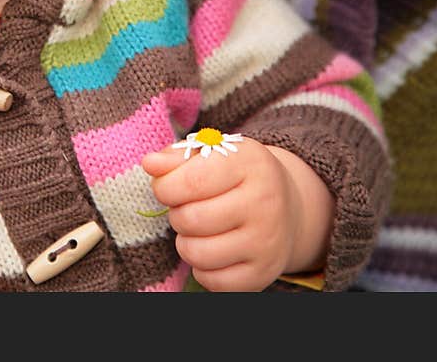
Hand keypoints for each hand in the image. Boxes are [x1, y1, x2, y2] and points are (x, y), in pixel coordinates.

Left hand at [141, 137, 305, 290]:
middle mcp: (264, 202)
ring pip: (197, 254)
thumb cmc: (236, 176)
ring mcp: (267, 241)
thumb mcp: (211, 154)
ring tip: (198, 229)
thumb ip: (176, 157)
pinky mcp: (265, 273)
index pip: (190, 181)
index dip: (165, 187)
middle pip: (190, 219)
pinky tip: (212, 250)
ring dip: (186, 243)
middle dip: (177, 214)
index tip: (166, 187)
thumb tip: (150, 164)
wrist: (286, 206)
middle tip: (188, 208)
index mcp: (249, 163)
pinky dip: (203, 269)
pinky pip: (213, 281)